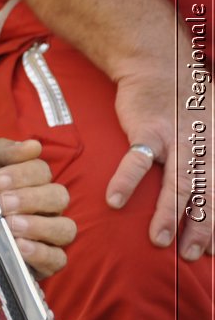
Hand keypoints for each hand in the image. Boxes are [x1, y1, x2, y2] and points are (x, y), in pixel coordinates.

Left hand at [0, 137, 73, 278]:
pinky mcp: (44, 262)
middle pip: (59, 197)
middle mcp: (46, 207)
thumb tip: (32, 146)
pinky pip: (58, 259)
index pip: (42, 171)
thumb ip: (4, 152)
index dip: (22, 175)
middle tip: (2, 203)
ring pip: (66, 229)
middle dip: (31, 199)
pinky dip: (41, 253)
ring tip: (12, 225)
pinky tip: (20, 246)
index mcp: (32, 181)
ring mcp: (49, 235)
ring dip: (39, 226)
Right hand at [106, 48, 212, 259]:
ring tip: (159, 239)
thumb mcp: (214, 125)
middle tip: (193, 254)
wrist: (160, 65)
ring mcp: (176, 140)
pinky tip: (115, 201)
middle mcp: (203, 147)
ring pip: (177, 183)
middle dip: (202, 226)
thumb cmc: (187, 99)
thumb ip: (212, 155)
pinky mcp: (148, 132)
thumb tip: (207, 185)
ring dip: (168, 213)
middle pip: (206, 193)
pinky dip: (126, 182)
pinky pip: (136, 162)